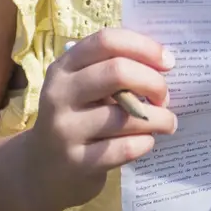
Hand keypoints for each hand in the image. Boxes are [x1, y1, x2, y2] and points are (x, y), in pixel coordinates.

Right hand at [23, 28, 178, 210]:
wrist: (42, 169)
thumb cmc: (77, 119)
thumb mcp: (83, 88)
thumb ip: (113, 72)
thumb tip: (164, 64)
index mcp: (64, 67)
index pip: (106, 41)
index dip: (143, 46)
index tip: (168, 61)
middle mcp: (60, 94)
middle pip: (117, 72)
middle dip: (154, 82)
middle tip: (165, 96)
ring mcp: (65, 130)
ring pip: (125, 115)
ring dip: (158, 118)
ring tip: (167, 122)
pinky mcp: (77, 163)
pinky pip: (124, 148)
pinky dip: (145, 142)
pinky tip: (147, 141)